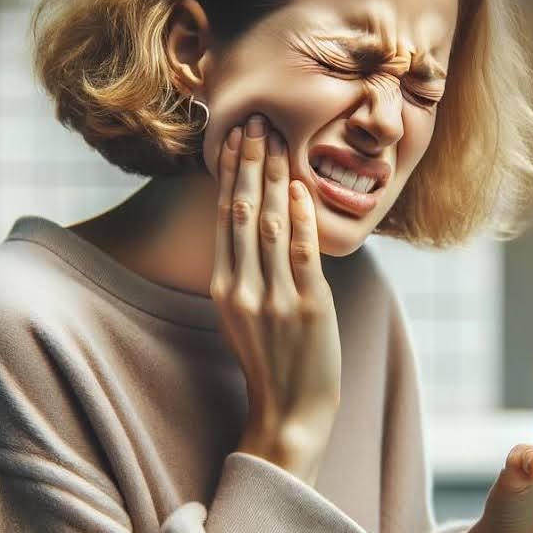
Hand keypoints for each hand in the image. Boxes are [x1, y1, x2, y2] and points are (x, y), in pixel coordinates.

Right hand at [212, 112, 341, 486]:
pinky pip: (302, 253)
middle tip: (256, 119)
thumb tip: (257, 220)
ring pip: (271, 224)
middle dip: (250, 162)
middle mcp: (243, 289)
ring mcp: (274, 298)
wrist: (290, 414)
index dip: (230, 174)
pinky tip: (302, 186)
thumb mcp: (245, 314)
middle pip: (243, 212)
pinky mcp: (307, 307)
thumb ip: (247, 271)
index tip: (235, 137)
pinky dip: (303, 216)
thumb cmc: (273, 361)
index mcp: (225, 288)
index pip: (225, 218)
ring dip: (275, 177)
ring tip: (277, 139)